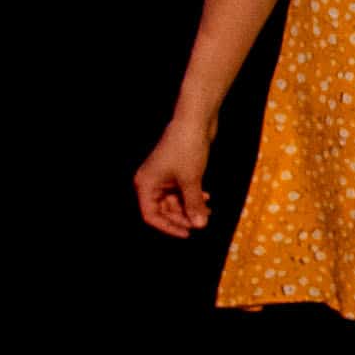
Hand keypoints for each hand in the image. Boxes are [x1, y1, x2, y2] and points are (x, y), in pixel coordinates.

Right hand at [129, 111, 215, 239]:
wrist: (195, 120)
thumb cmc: (187, 148)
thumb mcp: (192, 180)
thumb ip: (194, 205)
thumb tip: (200, 226)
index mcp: (146, 185)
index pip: (150, 215)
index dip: (168, 227)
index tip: (187, 233)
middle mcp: (151, 181)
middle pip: (163, 210)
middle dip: (183, 217)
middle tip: (202, 221)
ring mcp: (163, 176)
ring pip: (174, 201)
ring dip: (190, 207)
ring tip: (208, 210)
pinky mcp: (175, 170)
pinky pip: (181, 191)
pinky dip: (192, 196)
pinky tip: (206, 198)